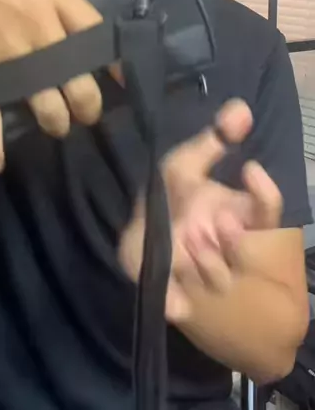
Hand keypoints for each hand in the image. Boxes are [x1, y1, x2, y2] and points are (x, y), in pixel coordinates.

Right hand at [0, 0, 103, 172]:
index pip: (98, 33)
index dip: (112, 62)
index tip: (120, 79)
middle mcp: (44, 26)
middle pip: (81, 80)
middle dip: (86, 104)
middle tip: (83, 113)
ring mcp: (14, 52)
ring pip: (48, 104)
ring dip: (52, 122)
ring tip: (51, 128)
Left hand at [119, 100, 282, 320]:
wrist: (146, 248)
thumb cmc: (172, 201)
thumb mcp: (185, 167)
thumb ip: (212, 140)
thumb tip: (241, 108)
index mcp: (238, 216)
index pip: (266, 210)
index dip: (264, 194)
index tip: (250, 171)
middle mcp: (229, 249)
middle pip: (240, 246)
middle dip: (224, 238)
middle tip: (208, 225)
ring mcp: (207, 278)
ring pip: (214, 275)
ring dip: (198, 261)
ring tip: (183, 249)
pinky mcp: (180, 303)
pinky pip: (181, 304)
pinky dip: (175, 298)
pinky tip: (172, 296)